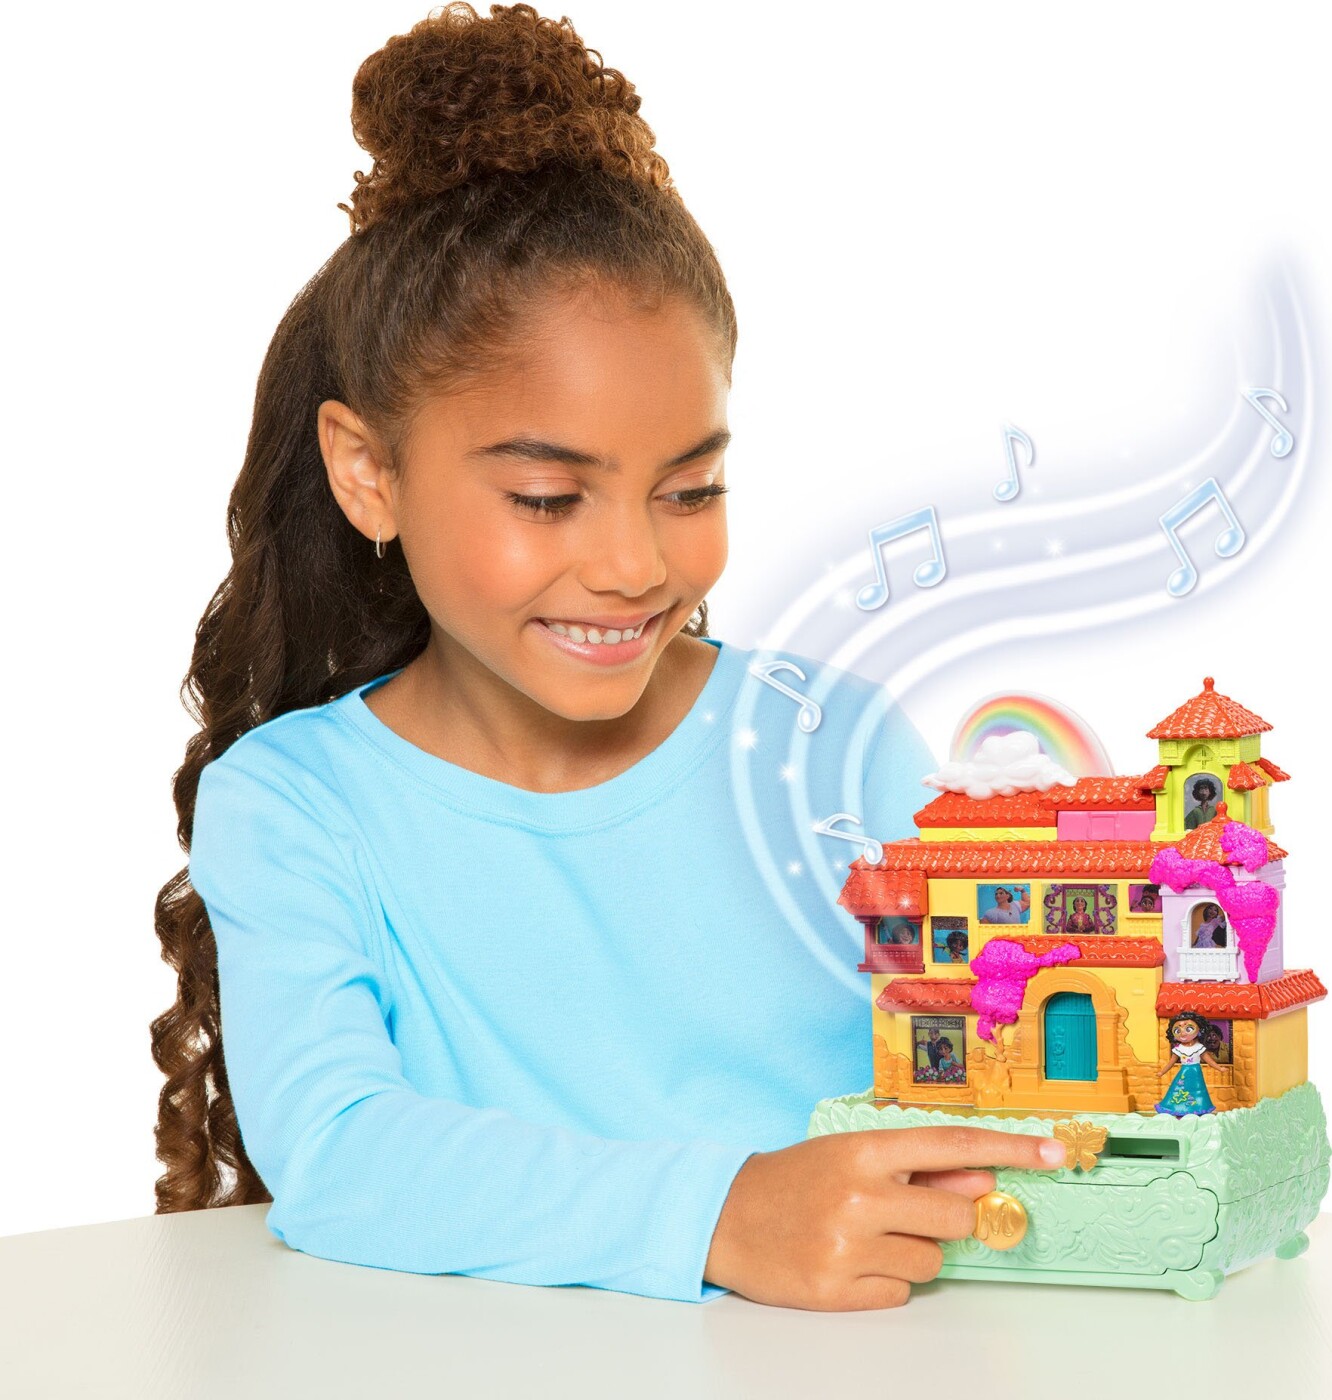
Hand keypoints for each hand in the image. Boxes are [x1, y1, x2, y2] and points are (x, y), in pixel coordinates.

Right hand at [703, 1125, 1065, 1310]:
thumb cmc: (795, 1180)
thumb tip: (985, 1175)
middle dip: (943, 1220)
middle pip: (954, 1216)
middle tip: (903, 1213)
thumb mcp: (851, 1157)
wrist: (725, 1216)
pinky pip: (901, 1295)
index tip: (1056, 1150)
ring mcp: (847, 1246)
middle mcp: (859, 1195)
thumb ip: (919, 1166)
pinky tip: (851, 1264)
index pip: (954, 1144)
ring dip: (912, 1255)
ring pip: (932, 1263)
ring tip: (866, 1239)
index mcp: (863, 1151)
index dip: (1011, 1146)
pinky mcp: (836, 1290)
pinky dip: (886, 1284)